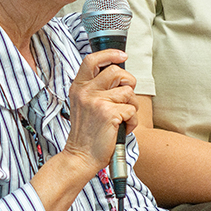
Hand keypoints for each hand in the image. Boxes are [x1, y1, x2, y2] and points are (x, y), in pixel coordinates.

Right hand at [62, 49, 135, 171]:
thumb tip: (119, 75)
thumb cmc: (87, 132)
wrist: (81, 156)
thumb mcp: (83, 105)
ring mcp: (97, 102)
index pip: (91, 60)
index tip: (122, 56)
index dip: (110, 54)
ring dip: (131, 106)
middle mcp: (85, 92)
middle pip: (116, 72)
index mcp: (78, 87)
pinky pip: (132, 110)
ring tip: (122, 118)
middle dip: (129, 82)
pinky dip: (132, 122)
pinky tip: (121, 128)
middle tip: (126, 96)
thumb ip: (95, 88)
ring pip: (128, 92)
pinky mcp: (109, 114)